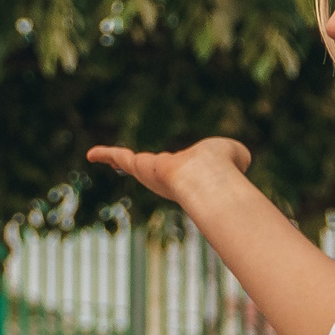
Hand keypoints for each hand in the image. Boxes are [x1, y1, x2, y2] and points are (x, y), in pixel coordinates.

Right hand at [84, 136, 251, 206]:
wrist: (207, 179)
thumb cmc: (224, 169)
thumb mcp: (237, 156)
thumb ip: (239, 156)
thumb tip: (243, 160)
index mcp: (189, 179)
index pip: (180, 175)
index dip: (178, 172)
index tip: (174, 172)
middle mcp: (167, 180)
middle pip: (152, 173)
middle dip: (143, 169)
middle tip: (132, 165)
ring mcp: (152, 174)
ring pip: (132, 165)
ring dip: (117, 161)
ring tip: (100, 157)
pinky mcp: (139, 165)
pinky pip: (119, 159)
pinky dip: (105, 154)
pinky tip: (91, 154)